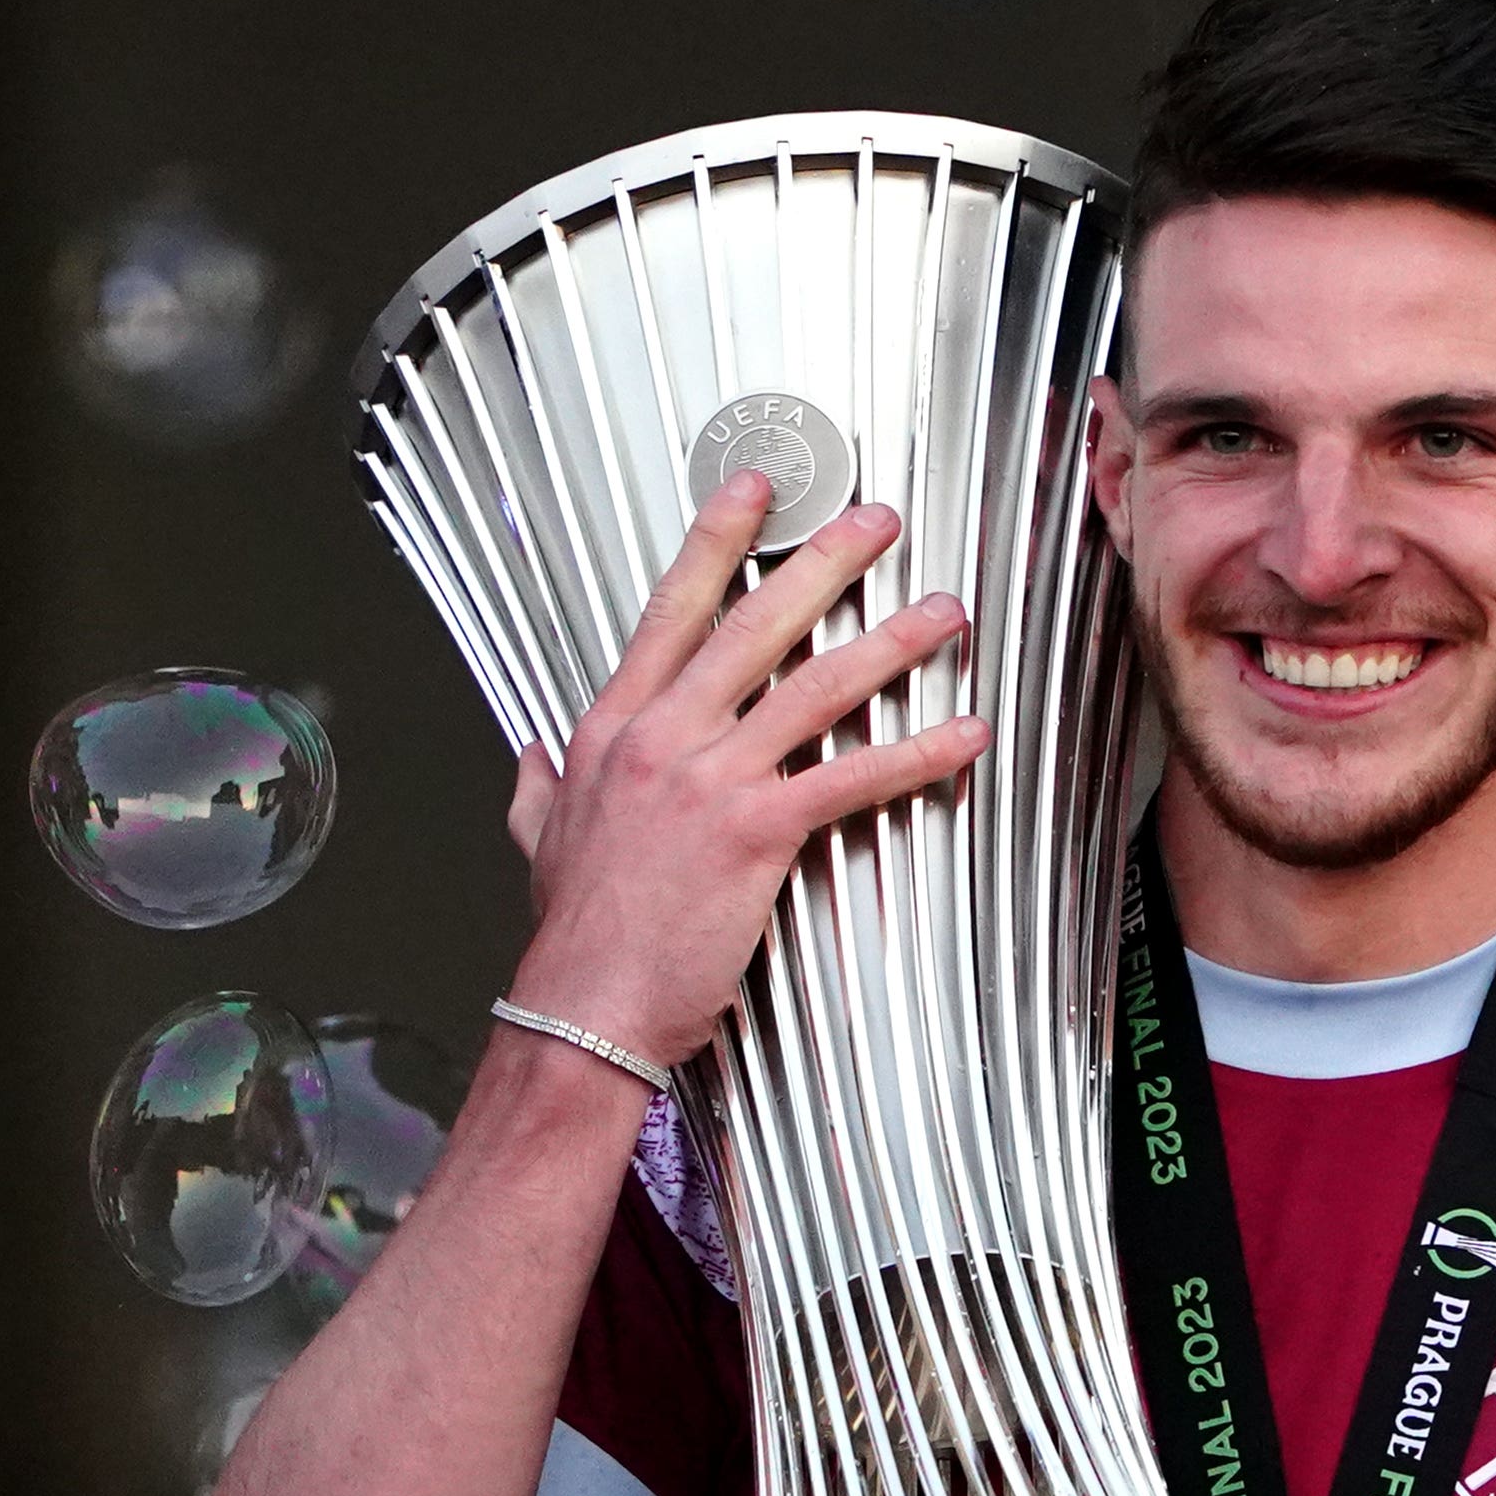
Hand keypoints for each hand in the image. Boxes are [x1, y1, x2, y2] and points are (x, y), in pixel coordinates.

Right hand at [501, 471, 987, 1067]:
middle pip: (754, 625)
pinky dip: (918, 753)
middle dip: (824, 563)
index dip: (718, 541)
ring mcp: (709, 779)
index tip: (755, 490)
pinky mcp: (755, 831)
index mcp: (612, 730)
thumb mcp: (540, 841)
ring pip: (815, 688)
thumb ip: (541, 787)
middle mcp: (662, 738)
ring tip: (942, 612)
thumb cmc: (573, 936)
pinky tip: (962, 734)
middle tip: (874, 521)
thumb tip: (533, 754)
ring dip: (891, 642)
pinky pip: (853, 777)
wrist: (581, 1005)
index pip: (672, 611)